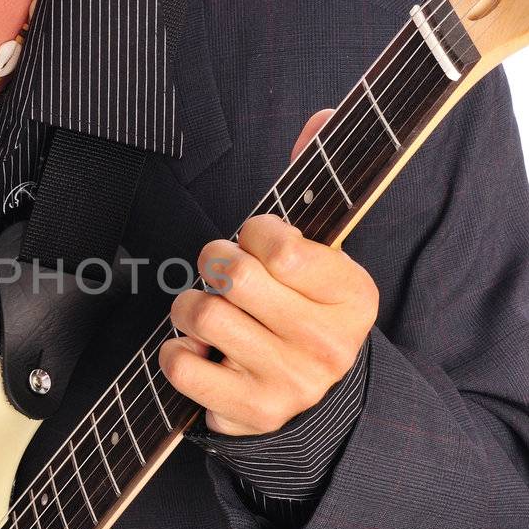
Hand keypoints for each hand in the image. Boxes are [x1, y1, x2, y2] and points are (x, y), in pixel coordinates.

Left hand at [159, 109, 378, 434]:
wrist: (315, 404)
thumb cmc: (305, 313)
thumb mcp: (322, 258)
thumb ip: (313, 189)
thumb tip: (322, 116)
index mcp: (352, 295)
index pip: (282, 246)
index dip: (254, 233)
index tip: (258, 241)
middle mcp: (326, 342)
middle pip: (235, 275)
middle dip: (215, 261)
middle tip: (223, 271)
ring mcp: (289, 381)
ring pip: (204, 315)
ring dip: (192, 305)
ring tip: (211, 310)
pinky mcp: (250, 412)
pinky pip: (182, 366)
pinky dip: (176, 352)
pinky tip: (198, 349)